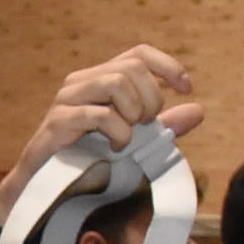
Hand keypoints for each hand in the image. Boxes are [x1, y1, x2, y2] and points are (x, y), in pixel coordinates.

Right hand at [0, 45, 206, 216]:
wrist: (46, 190)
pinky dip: (117, 131)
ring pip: (115, 82)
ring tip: (129, 137)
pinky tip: (116, 148)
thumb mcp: (136, 142)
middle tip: (147, 125)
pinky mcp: (58, 121)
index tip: (186, 87)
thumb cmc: (89, 163)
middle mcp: (82, 81)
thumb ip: (163, 127)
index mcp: (100, 80)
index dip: (167, 65)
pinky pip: (99, 114)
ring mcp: (67, 99)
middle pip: (131, 67)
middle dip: (151, 97)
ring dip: (133, 112)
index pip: (138, 54)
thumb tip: (198, 111)